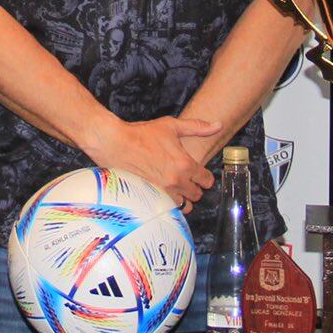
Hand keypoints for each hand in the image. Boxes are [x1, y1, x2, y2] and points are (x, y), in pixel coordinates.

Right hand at [85, 115, 220, 207]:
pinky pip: (169, 208)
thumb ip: (197, 127)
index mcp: (184, 164)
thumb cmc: (142, 134)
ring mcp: (163, 192)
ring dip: (183, 198)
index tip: (199, 173)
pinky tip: (164, 193)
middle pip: (197, 195)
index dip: (205, 176)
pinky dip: (170, 203)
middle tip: (186, 178)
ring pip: (185, 205)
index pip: (207, 180)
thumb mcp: (171, 126)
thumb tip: (218, 124)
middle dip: (194, 187)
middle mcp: (177, 181)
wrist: (114, 143)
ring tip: (176, 188)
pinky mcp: (151, 198)